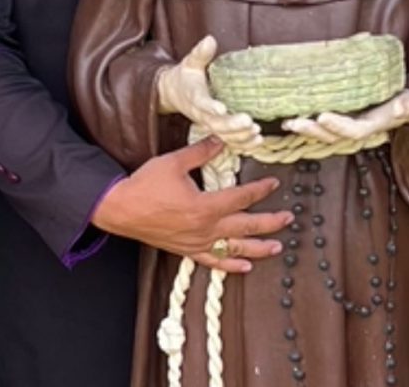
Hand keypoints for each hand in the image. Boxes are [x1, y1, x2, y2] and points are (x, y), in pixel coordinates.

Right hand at [91, 136, 292, 272]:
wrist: (120, 209)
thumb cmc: (145, 185)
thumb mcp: (173, 162)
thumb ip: (201, 152)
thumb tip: (221, 140)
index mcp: (205, 206)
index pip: (241, 197)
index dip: (261, 189)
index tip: (274, 183)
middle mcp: (204, 228)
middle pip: (245, 227)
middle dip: (269, 222)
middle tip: (288, 219)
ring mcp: (196, 243)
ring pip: (234, 249)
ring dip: (258, 248)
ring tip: (276, 247)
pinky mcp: (186, 250)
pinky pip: (213, 261)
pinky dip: (230, 265)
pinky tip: (244, 267)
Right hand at [156, 35, 261, 147]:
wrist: (173, 94)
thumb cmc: (185, 77)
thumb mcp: (190, 63)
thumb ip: (200, 53)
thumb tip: (210, 39)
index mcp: (195, 96)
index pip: (201, 103)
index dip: (211, 107)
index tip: (222, 108)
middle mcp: (201, 114)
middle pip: (215, 124)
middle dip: (232, 126)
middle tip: (250, 123)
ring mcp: (209, 124)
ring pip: (223, 137)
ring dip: (240, 138)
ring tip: (257, 134)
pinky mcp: (216, 130)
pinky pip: (229, 142)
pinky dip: (243, 145)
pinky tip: (258, 142)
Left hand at [282, 89, 408, 143]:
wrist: (407, 104)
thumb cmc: (408, 101)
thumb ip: (407, 105)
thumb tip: (403, 106)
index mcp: (373, 125)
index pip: (353, 130)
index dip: (338, 126)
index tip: (323, 116)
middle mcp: (358, 129)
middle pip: (332, 136)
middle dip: (313, 130)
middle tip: (294, 121)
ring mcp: (348, 126)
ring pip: (324, 134)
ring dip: (305, 130)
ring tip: (288, 122)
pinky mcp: (342, 120)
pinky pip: (322, 126)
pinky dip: (307, 123)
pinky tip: (291, 117)